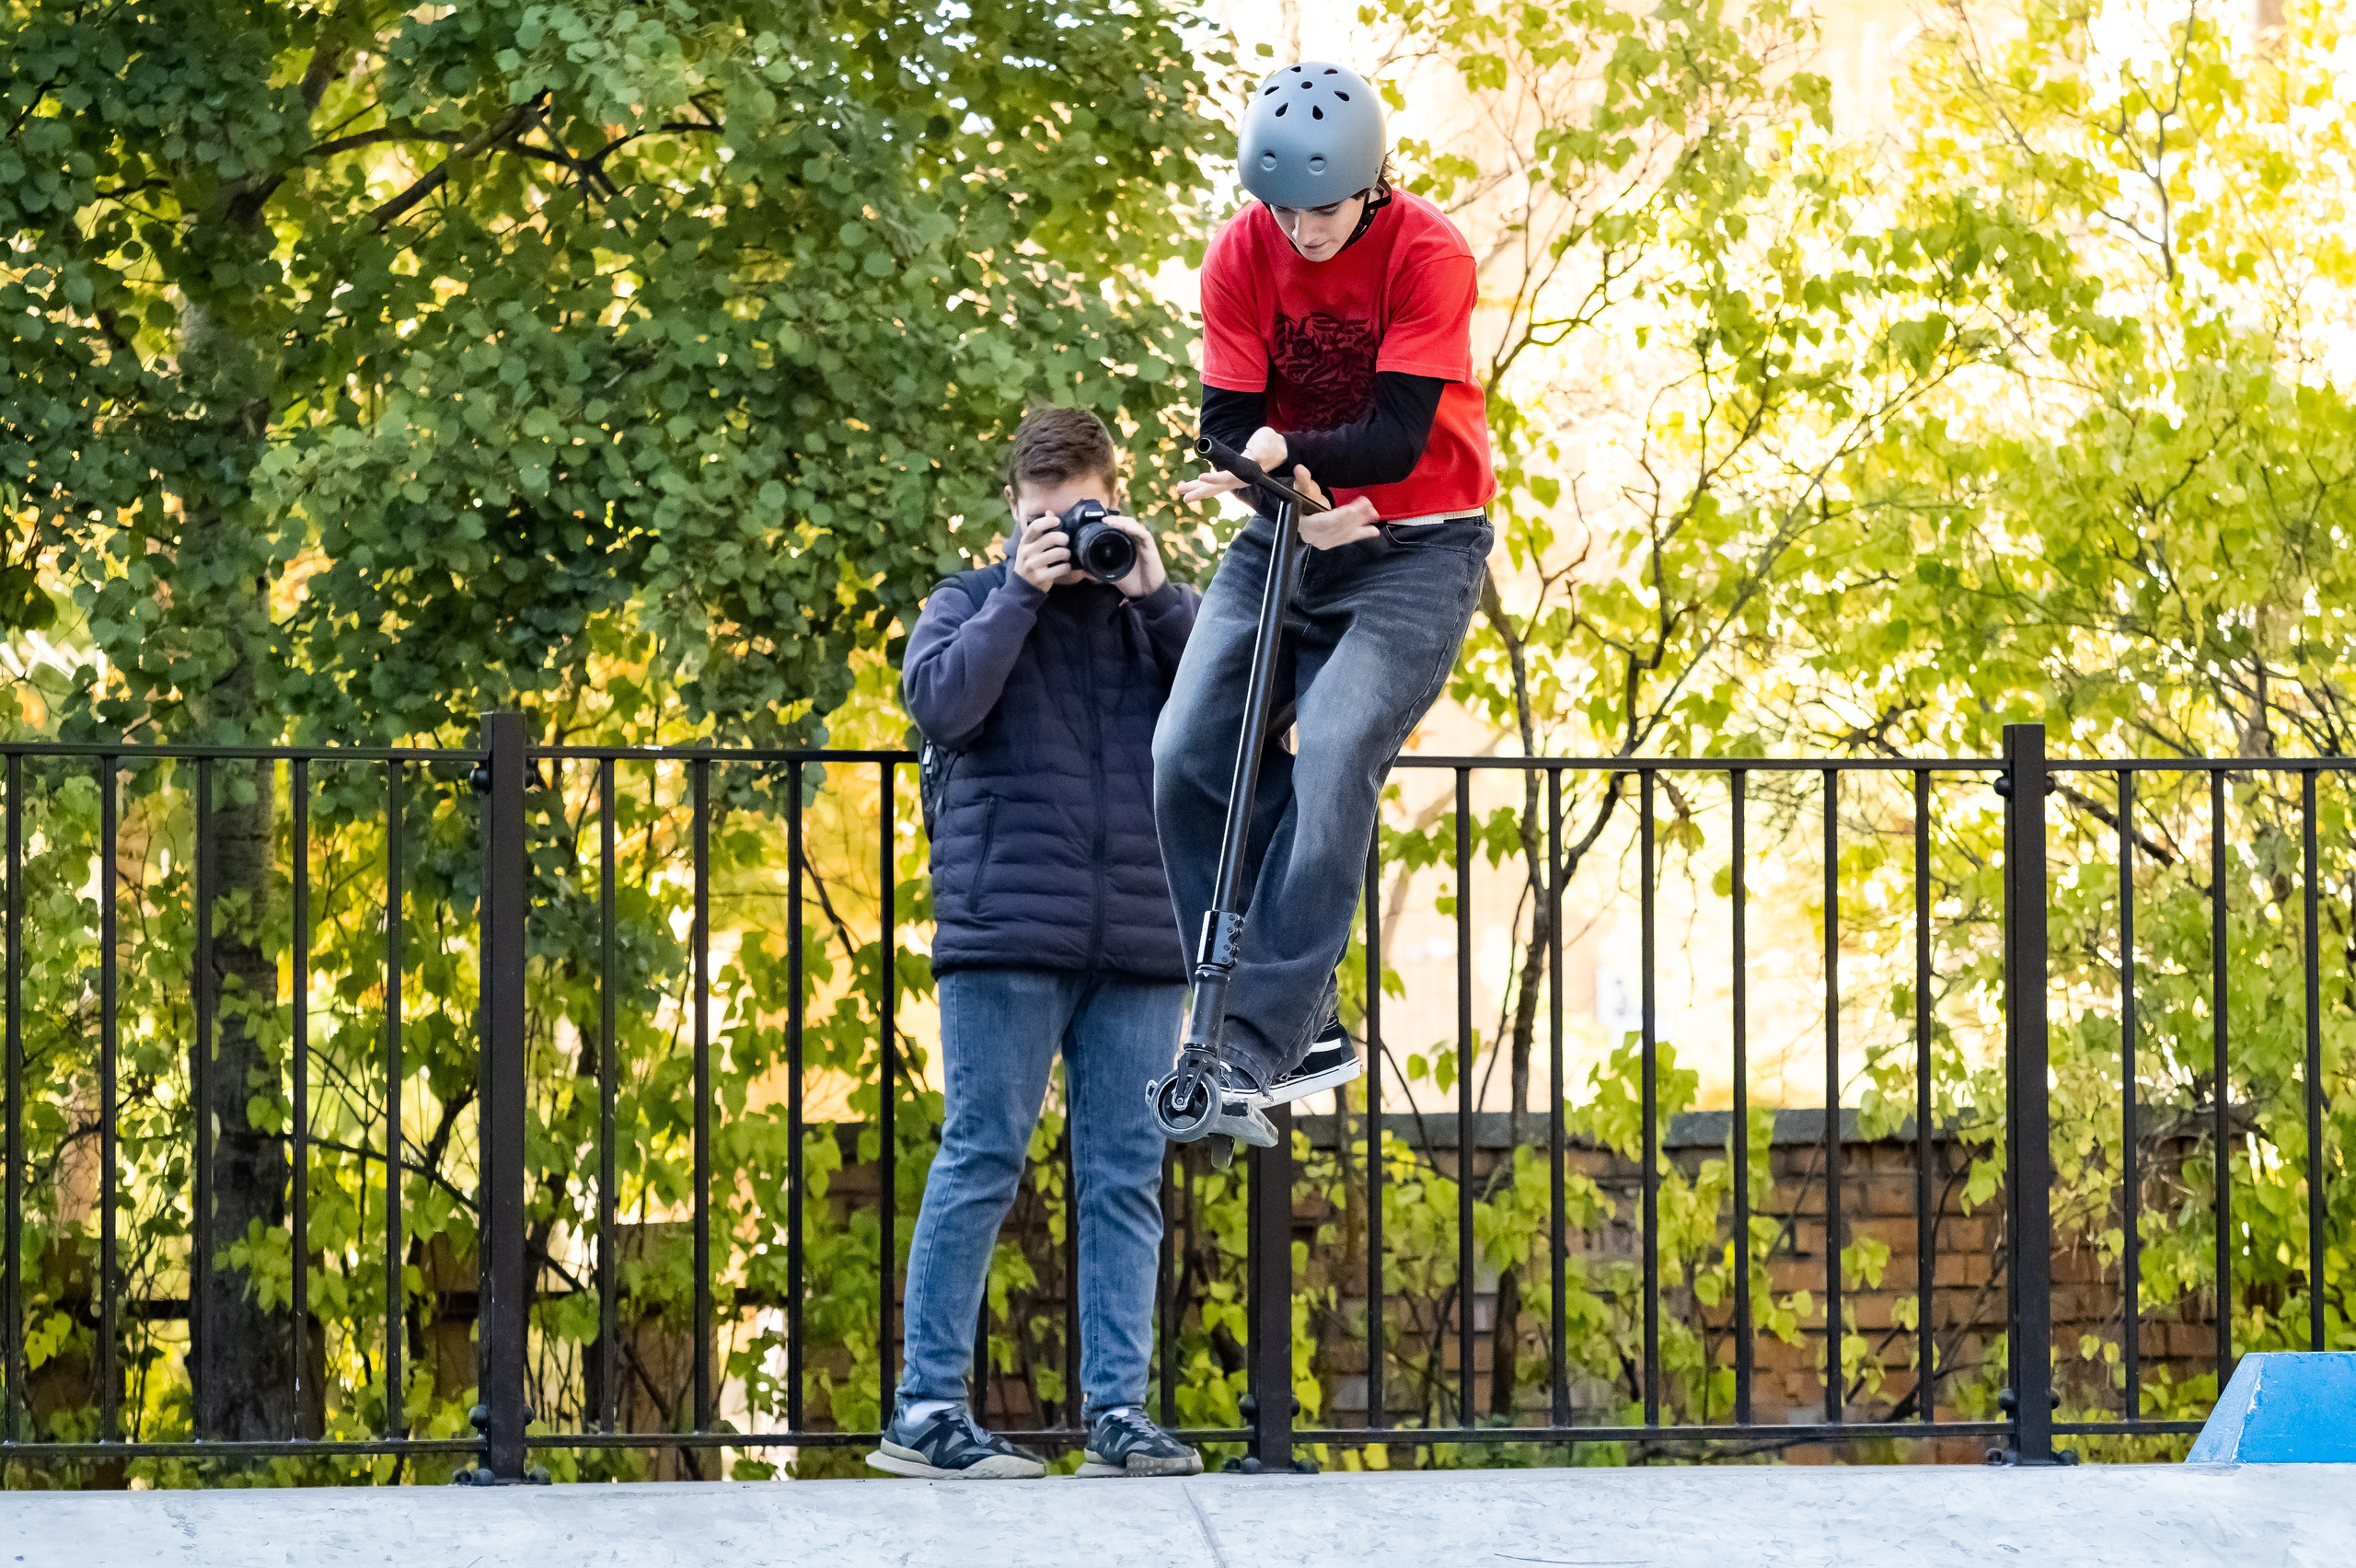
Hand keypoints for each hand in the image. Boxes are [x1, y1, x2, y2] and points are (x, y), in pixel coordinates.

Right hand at [1011, 513, 1071, 591]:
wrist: (1022, 585)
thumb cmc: (1030, 560)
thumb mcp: (1031, 545)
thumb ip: (1041, 529)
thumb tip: (1050, 511)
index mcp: (1025, 541)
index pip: (1034, 527)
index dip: (1047, 521)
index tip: (1057, 521)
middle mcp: (1027, 551)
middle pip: (1051, 538)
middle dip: (1064, 538)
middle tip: (1066, 542)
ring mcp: (1033, 565)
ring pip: (1058, 553)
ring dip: (1066, 553)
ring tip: (1066, 555)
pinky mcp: (1040, 577)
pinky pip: (1060, 569)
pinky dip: (1066, 567)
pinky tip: (1065, 567)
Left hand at [1101, 513, 1168, 597]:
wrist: (1148, 594)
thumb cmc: (1134, 583)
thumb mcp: (1114, 576)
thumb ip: (1102, 572)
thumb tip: (1085, 571)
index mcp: (1128, 546)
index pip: (1121, 528)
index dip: (1112, 523)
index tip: (1100, 522)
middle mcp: (1136, 542)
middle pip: (1128, 523)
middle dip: (1116, 519)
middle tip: (1104, 519)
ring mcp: (1144, 544)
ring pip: (1135, 526)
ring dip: (1123, 522)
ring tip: (1112, 521)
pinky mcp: (1151, 548)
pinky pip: (1144, 535)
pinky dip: (1136, 530)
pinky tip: (1126, 528)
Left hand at [1174, 424, 1291, 506]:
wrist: (1276, 450)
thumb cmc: (1271, 444)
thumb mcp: (1268, 442)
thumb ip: (1262, 448)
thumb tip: (1258, 456)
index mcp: (1245, 472)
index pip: (1228, 477)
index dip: (1215, 478)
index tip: (1201, 476)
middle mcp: (1238, 480)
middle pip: (1216, 487)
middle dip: (1199, 490)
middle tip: (1184, 495)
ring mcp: (1233, 479)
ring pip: (1212, 487)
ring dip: (1196, 489)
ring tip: (1180, 489)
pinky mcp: (1230, 476)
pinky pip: (1213, 483)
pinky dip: (1200, 485)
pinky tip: (1189, 485)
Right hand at [1293, 465, 1379, 549]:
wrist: (1302, 515)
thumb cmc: (1301, 502)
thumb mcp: (1301, 490)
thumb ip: (1302, 480)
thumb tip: (1300, 469)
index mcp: (1305, 524)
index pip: (1323, 522)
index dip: (1337, 517)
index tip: (1351, 509)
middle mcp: (1314, 535)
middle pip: (1337, 527)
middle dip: (1354, 517)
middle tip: (1367, 505)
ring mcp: (1324, 541)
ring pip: (1345, 532)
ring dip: (1360, 523)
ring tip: (1373, 513)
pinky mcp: (1333, 542)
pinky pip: (1349, 538)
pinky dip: (1362, 534)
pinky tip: (1374, 531)